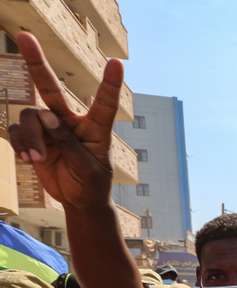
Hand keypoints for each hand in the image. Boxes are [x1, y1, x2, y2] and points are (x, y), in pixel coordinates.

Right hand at [7, 33, 123, 210]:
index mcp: (96, 128)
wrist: (79, 200)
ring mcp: (49, 128)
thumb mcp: (86, 168)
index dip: (109, 84)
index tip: (116, 63)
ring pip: (30, 116)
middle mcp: (70, 121)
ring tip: (37, 158)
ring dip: (30, 137)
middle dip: (36, 62)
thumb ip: (68, 143)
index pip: (104, 103)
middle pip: (51, 88)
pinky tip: (30, 159)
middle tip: (25, 36)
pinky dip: (21, 144)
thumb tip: (47, 117)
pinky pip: (17, 131)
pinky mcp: (33, 138)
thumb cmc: (92, 183)